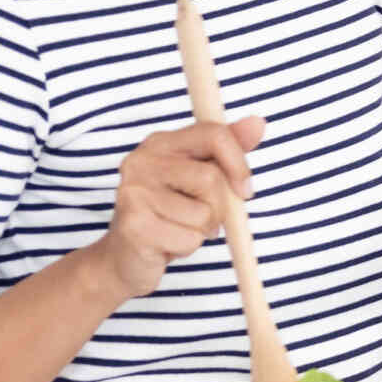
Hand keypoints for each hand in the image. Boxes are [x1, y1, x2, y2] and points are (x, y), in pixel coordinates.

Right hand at [89, 117, 266, 299]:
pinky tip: (166, 246)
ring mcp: (134, 193)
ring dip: (202, 231)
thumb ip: (227, 150)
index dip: (239, 163)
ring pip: (204, 213)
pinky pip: (190, 239)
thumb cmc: (169, 215)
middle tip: (201, 219)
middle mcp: (141, 161)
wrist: (123, 258)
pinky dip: (188, 248)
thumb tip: (258, 123)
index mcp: (160, 143)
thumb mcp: (199, 178)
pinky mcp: (134, 226)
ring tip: (178, 230)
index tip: (245, 189)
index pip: (214, 134)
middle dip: (219, 207)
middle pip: (211, 178)